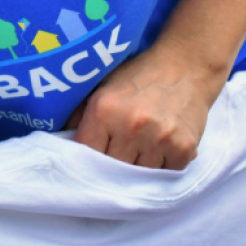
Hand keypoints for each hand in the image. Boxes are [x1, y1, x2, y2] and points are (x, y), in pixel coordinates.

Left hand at [72, 45, 225, 169]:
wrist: (185, 68)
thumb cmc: (137, 78)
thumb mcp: (100, 86)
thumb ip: (78, 113)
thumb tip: (60, 140)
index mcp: (104, 110)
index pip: (86, 153)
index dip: (87, 159)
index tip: (89, 160)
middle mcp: (131, 126)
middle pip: (113, 170)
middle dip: (112, 167)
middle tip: (116, 158)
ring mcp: (160, 139)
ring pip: (140, 177)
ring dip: (138, 170)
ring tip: (139, 153)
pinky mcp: (185, 149)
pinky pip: (166, 175)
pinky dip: (162, 169)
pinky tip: (159, 153)